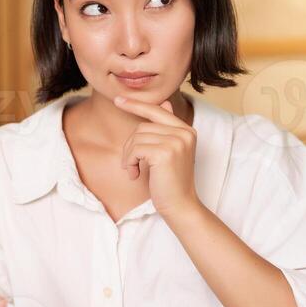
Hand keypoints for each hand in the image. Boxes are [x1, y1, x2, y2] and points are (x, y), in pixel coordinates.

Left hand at [114, 96, 201, 220]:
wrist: (180, 206)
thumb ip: (167, 128)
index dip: (136, 105)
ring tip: (135, 171)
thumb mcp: (170, 152)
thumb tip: (165, 103)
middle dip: (131, 146)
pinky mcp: (165, 153)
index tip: (118, 100)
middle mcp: (184, 132)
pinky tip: (136, 175)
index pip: (157, 110)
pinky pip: (135, 149)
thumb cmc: (171, 182)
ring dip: (129, 157)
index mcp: (187, 130)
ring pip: (136, 138)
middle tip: (132, 165)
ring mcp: (176, 142)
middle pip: (142, 126)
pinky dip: (130, 163)